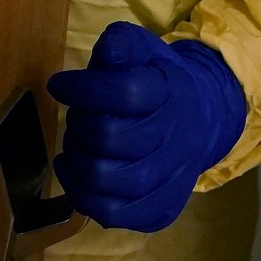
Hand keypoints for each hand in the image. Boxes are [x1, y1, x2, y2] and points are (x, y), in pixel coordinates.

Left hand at [46, 21, 247, 232]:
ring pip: (109, 180)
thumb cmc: (158, 81)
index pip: (125, 93)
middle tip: (76, 117)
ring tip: (75, 145)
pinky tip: (74, 174)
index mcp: (171, 94)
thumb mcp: (143, 50)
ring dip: (77, 160)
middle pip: (110, 138)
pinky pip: (114, 215)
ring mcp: (171, 179)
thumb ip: (122, 45)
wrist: (201, 120)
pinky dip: (83, 197)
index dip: (83, 88)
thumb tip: (108, 53)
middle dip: (79, 125)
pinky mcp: (161, 209)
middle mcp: (176, 139)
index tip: (59, 85)